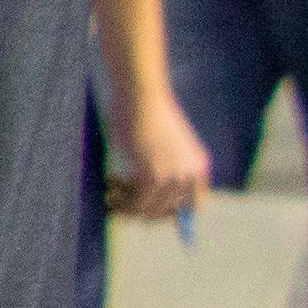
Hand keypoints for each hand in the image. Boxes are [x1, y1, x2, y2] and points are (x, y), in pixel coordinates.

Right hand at [113, 80, 215, 223]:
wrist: (141, 95)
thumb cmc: (146, 112)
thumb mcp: (164, 144)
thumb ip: (165, 169)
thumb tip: (147, 205)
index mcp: (199, 167)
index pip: (192, 207)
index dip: (169, 212)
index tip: (145, 210)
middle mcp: (190, 176)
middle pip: (167, 212)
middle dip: (140, 210)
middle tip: (119, 200)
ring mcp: (173, 178)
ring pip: (148, 211)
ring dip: (125, 207)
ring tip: (109, 193)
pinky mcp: (151, 177)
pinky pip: (134, 203)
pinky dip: (118, 200)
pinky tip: (108, 182)